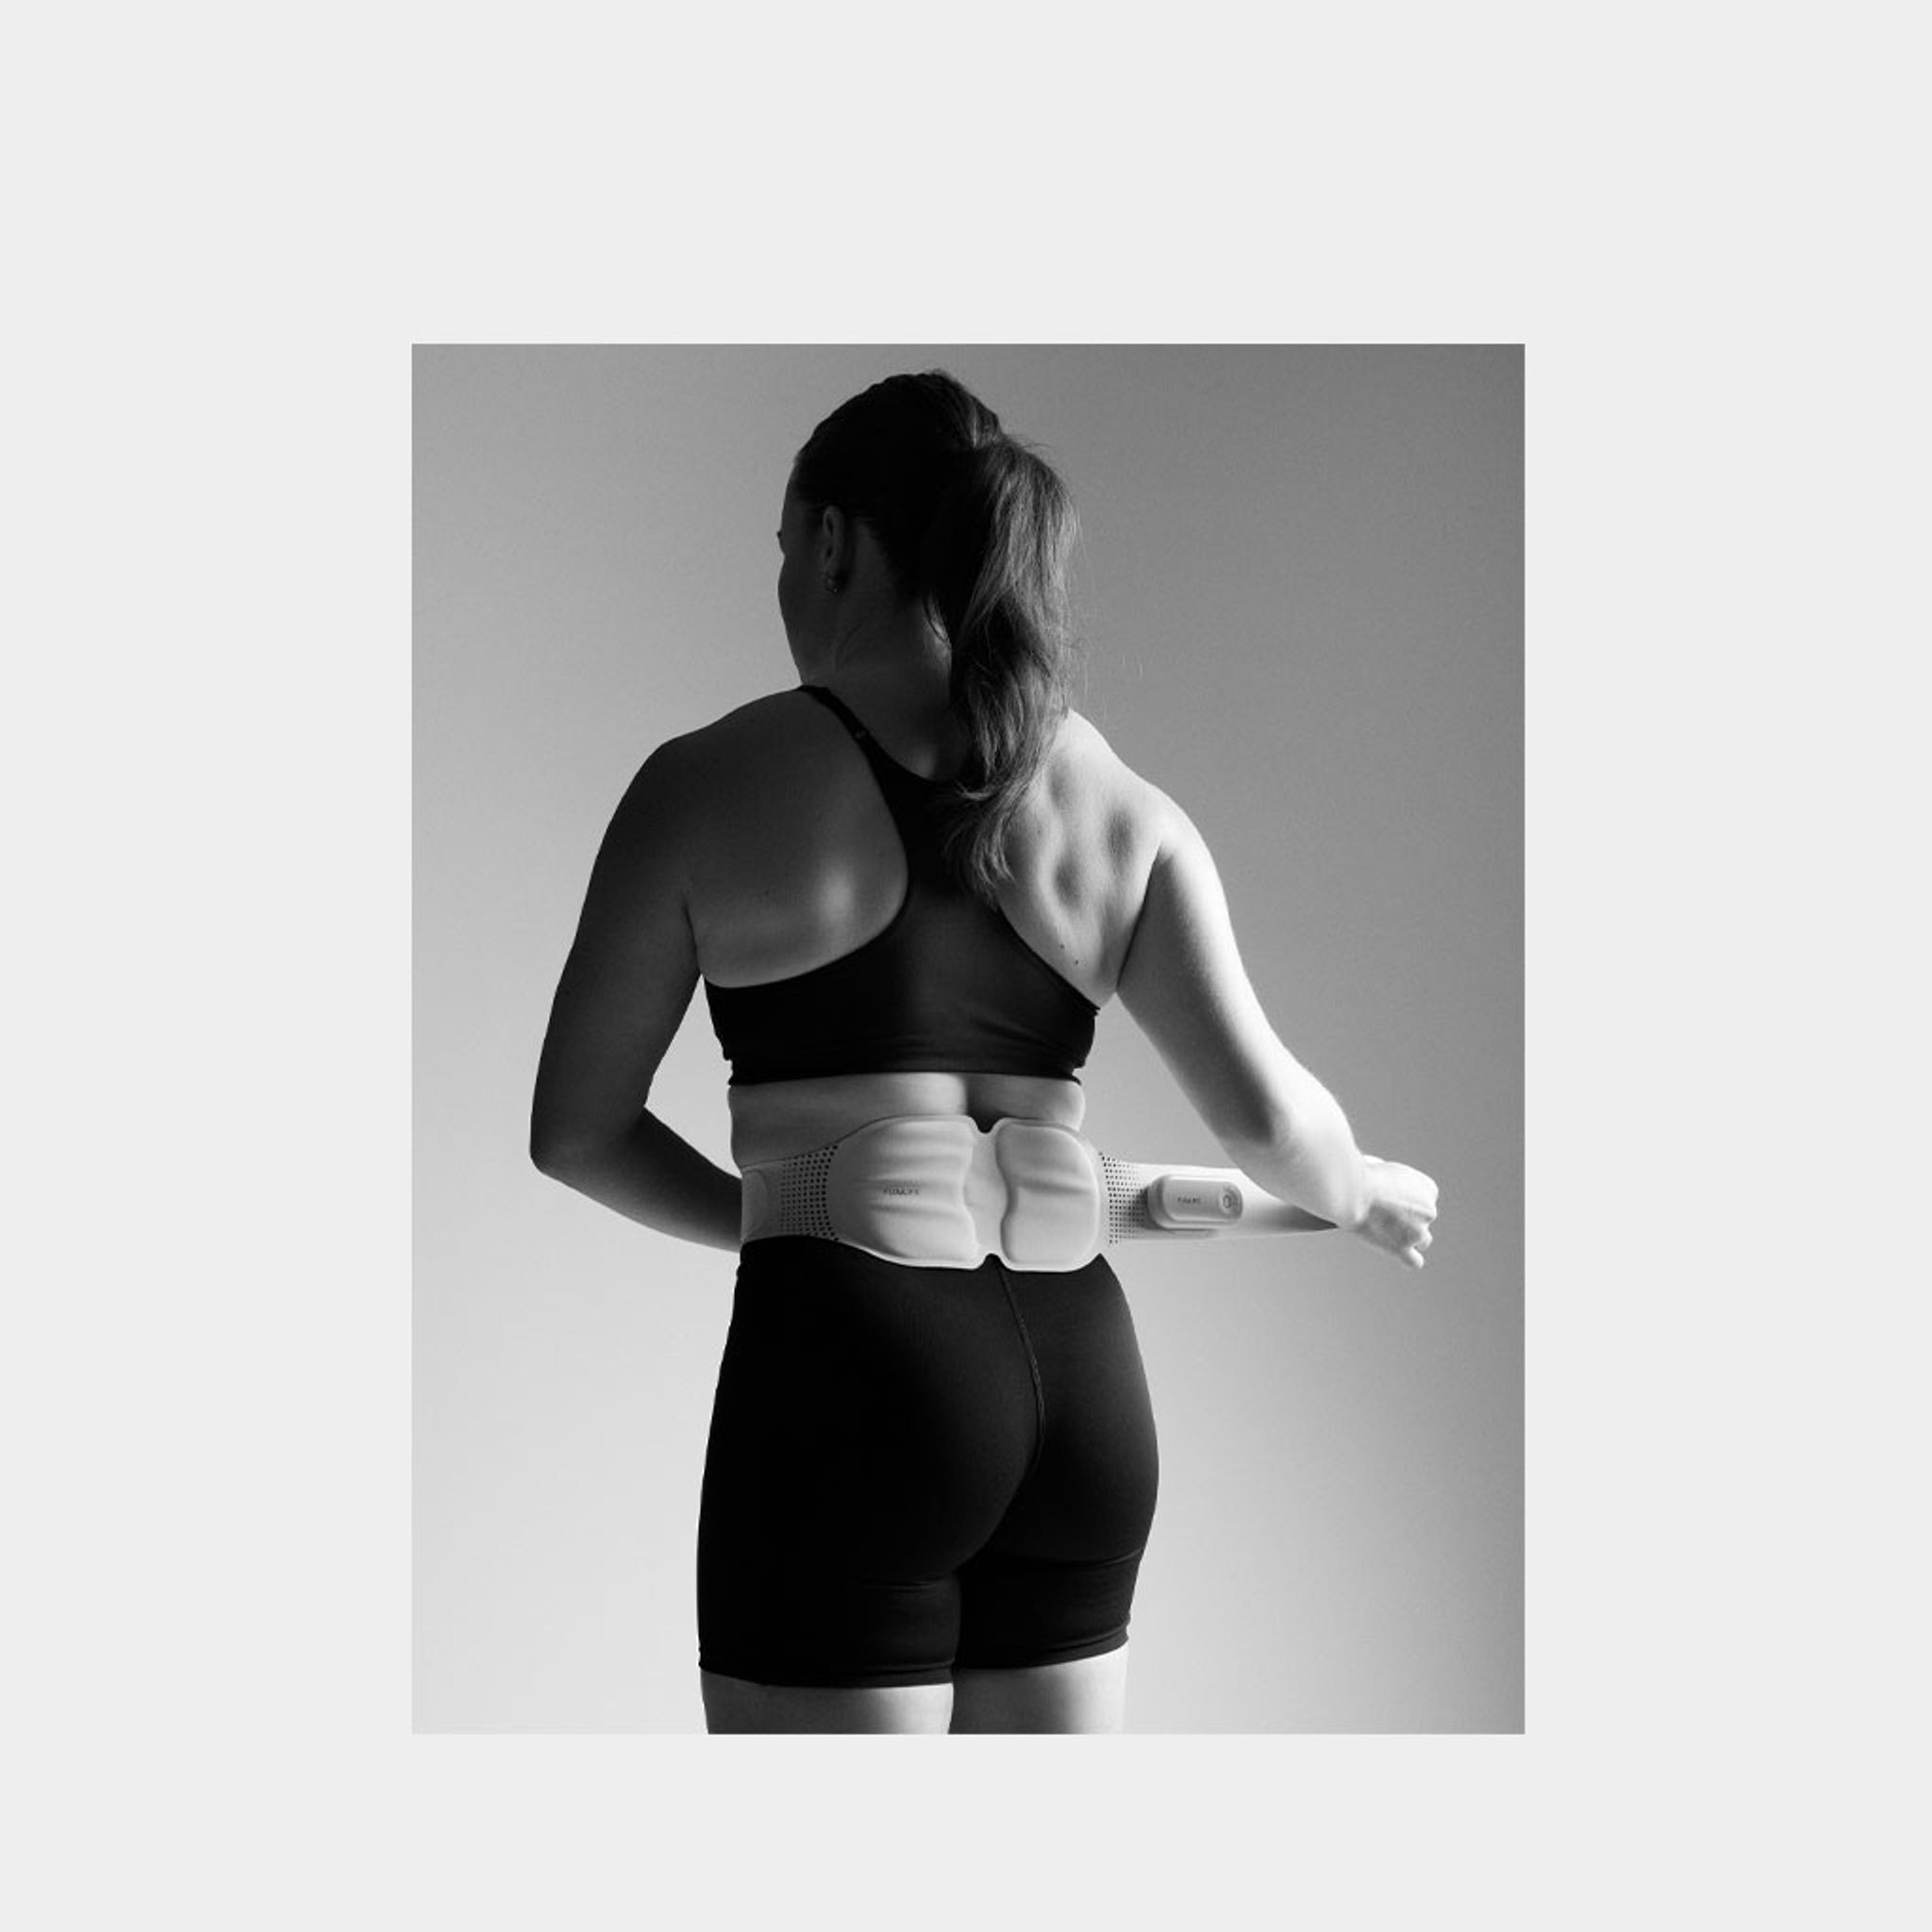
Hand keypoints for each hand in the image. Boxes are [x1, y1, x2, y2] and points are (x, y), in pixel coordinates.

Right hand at [1353, 1156, 1438, 1270]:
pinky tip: (1395, 1251)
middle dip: (1409, 1219)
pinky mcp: (1403, 1248)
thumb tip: (1383, 1185)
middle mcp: (1429, 1210)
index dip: (1407, 1201)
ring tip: (1386, 1231)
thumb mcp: (1383, 1165)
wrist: (1351, 1191)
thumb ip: (1391, 1179)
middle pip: (1425, 1220)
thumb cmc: (1359, 1174)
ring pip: (1423, 1240)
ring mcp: (1418, 1231)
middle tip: (1384, 1215)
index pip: (1426, 1200)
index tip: (1390, 1200)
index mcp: (1428, 1188)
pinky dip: (1407, 1258)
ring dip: (1409, 1237)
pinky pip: (1414, 1261)